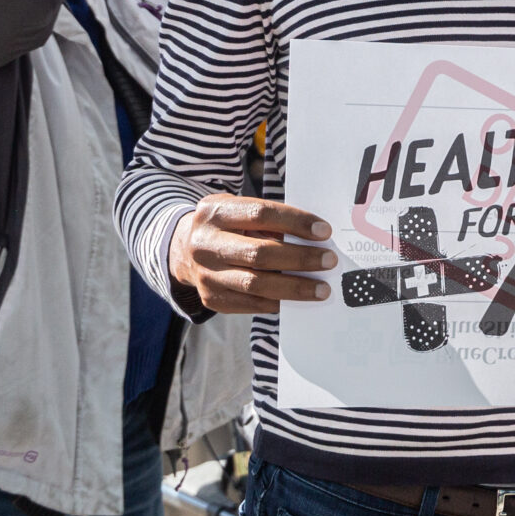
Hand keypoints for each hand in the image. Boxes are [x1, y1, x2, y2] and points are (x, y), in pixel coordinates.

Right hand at [168, 194, 333, 314]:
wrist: (185, 250)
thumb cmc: (229, 227)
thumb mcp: (240, 211)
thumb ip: (270, 221)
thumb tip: (317, 237)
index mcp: (214, 212)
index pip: (261, 213)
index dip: (295, 222)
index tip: (324, 230)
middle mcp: (205, 243)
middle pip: (260, 253)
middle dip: (300, 258)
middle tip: (329, 260)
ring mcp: (205, 274)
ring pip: (256, 284)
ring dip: (295, 287)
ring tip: (322, 288)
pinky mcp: (211, 298)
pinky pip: (251, 304)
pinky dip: (278, 302)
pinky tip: (299, 299)